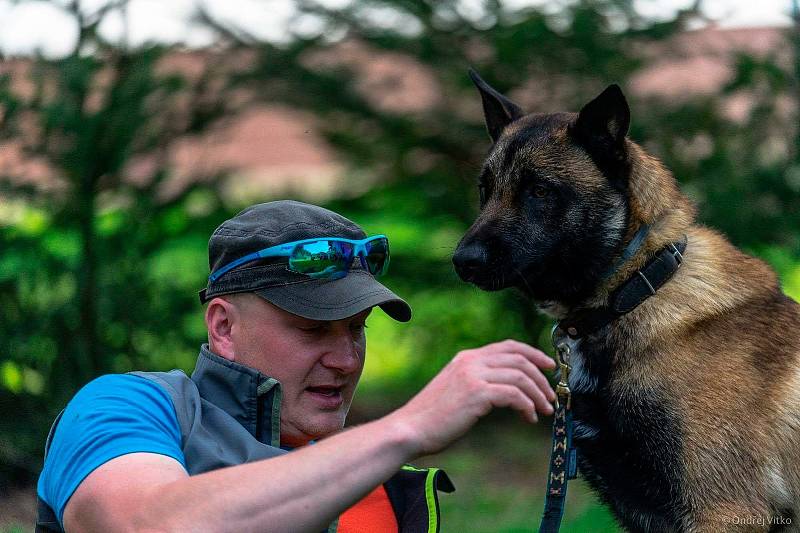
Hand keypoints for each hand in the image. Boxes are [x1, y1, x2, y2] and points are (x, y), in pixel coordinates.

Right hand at [387, 339, 556, 456]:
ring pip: (521, 377)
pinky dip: (527, 406)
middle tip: (551, 396)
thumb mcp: (456, 389)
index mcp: (466, 357)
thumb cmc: (432, 417)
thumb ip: (478, 382)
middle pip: (519, 359)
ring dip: (538, 394)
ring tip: (544, 410)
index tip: (548, 366)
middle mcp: (471, 361)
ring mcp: (473, 375)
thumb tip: (507, 390)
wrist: (411, 428)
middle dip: (541, 377)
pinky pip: (514, 395)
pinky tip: (528, 418)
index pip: (508, 346)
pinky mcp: (477, 393)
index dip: (533, 353)